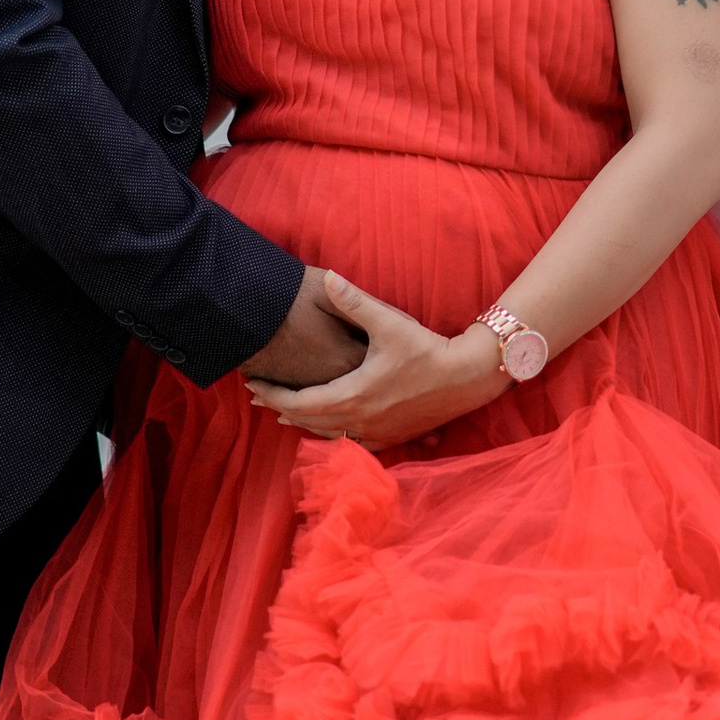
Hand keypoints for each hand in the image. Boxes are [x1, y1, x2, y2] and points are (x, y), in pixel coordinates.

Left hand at [245, 272, 510, 446]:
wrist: (467, 378)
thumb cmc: (427, 349)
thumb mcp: (388, 323)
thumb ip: (354, 302)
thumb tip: (327, 277)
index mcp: (353, 395)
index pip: (299, 402)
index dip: (272, 394)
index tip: (252, 385)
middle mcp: (360, 420)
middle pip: (308, 421)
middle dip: (280, 408)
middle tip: (256, 397)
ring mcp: (376, 433)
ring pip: (328, 434)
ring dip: (303, 423)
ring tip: (284, 413)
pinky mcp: (392, 437)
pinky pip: (350, 442)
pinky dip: (330, 434)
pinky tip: (327, 428)